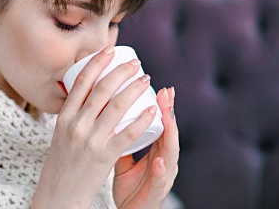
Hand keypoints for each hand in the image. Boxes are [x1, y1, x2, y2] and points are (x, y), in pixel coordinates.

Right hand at [31, 47, 158, 207]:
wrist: (58, 197)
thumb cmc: (61, 166)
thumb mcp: (60, 135)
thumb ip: (73, 116)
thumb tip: (86, 93)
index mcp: (63, 117)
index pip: (81, 81)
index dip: (98, 62)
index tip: (111, 50)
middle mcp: (75, 125)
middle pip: (102, 89)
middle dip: (122, 71)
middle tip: (136, 64)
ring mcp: (90, 140)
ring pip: (116, 106)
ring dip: (134, 88)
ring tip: (146, 80)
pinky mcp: (104, 156)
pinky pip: (127, 133)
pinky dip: (142, 119)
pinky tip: (151, 110)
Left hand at [112, 87, 178, 208]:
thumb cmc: (130, 189)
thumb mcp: (124, 161)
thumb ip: (121, 140)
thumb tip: (108, 115)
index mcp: (157, 152)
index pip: (162, 124)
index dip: (163, 106)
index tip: (161, 86)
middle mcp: (164, 162)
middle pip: (170, 132)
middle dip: (169, 112)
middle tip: (166, 92)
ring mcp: (163, 177)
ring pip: (170, 152)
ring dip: (170, 132)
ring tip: (166, 115)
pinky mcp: (155, 193)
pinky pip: (159, 180)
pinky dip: (160, 170)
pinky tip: (158, 160)